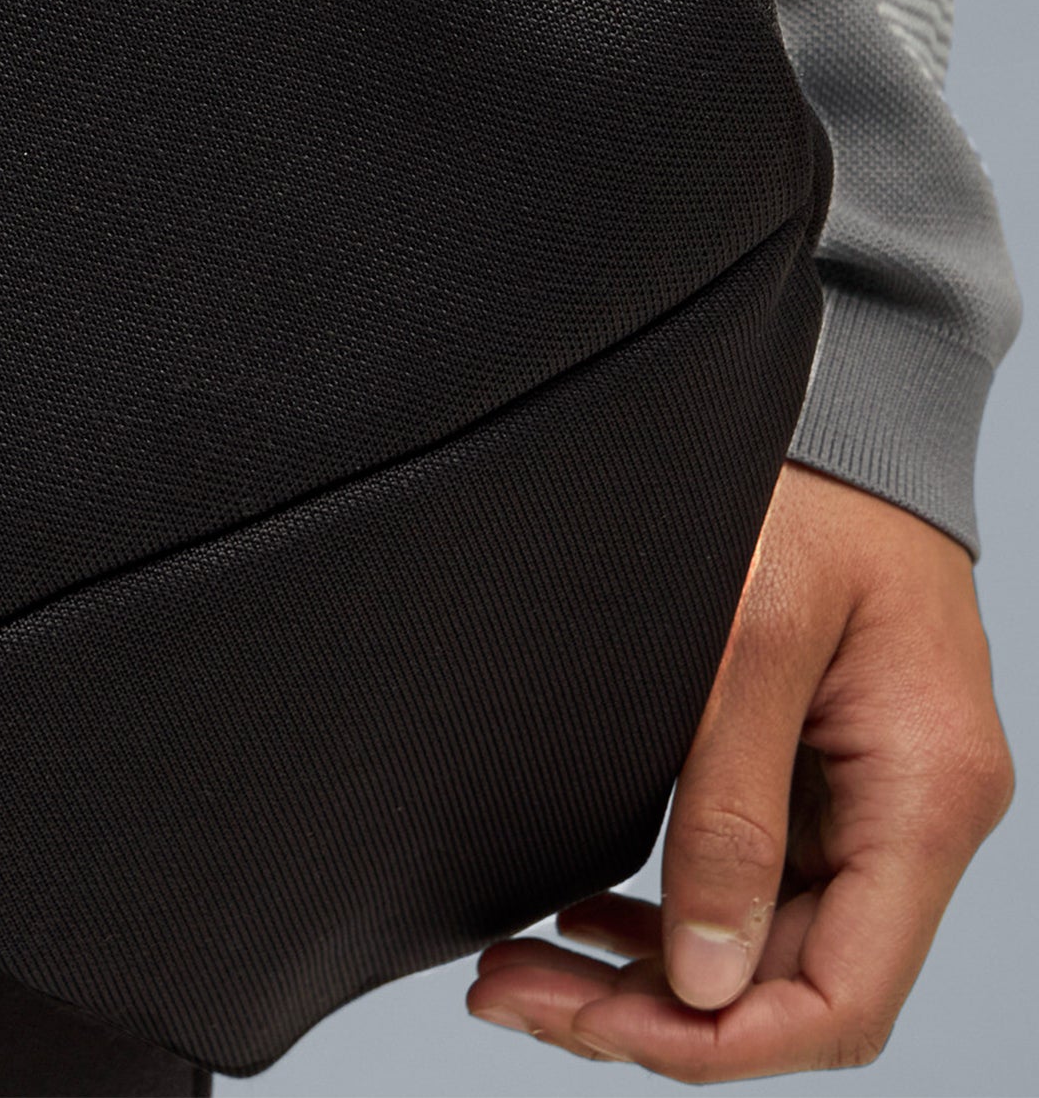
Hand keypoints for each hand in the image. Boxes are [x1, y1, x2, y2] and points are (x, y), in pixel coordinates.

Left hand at [465, 463, 1012, 1076]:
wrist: (845, 402)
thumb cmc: (813, 486)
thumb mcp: (753, 632)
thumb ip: (730, 804)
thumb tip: (703, 973)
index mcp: (926, 792)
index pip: (842, 998)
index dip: (719, 1040)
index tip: (593, 1024)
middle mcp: (914, 811)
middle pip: (797, 985)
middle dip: (651, 1012)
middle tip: (508, 993)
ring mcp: (870, 793)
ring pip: (768, 944)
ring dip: (647, 973)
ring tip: (518, 973)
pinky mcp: (822, 765)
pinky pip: (759, 881)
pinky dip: (670, 915)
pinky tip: (586, 918)